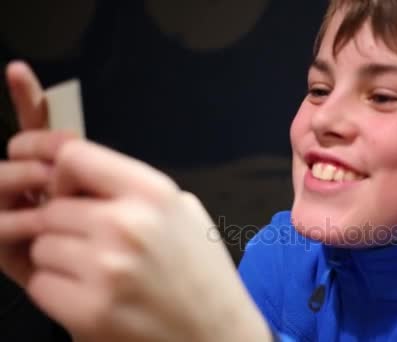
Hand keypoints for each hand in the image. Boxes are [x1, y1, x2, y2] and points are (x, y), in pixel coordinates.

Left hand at [1, 61, 270, 340]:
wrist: (217, 333)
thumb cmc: (202, 273)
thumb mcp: (183, 212)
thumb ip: (132, 188)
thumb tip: (71, 172)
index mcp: (153, 193)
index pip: (75, 157)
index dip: (58, 171)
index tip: (57, 183)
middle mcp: (127, 225)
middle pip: (51, 208)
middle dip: (63, 226)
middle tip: (90, 244)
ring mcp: (106, 268)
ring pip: (41, 247)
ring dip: (59, 260)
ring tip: (97, 273)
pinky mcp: (89, 310)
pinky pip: (41, 285)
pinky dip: (58, 290)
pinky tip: (92, 295)